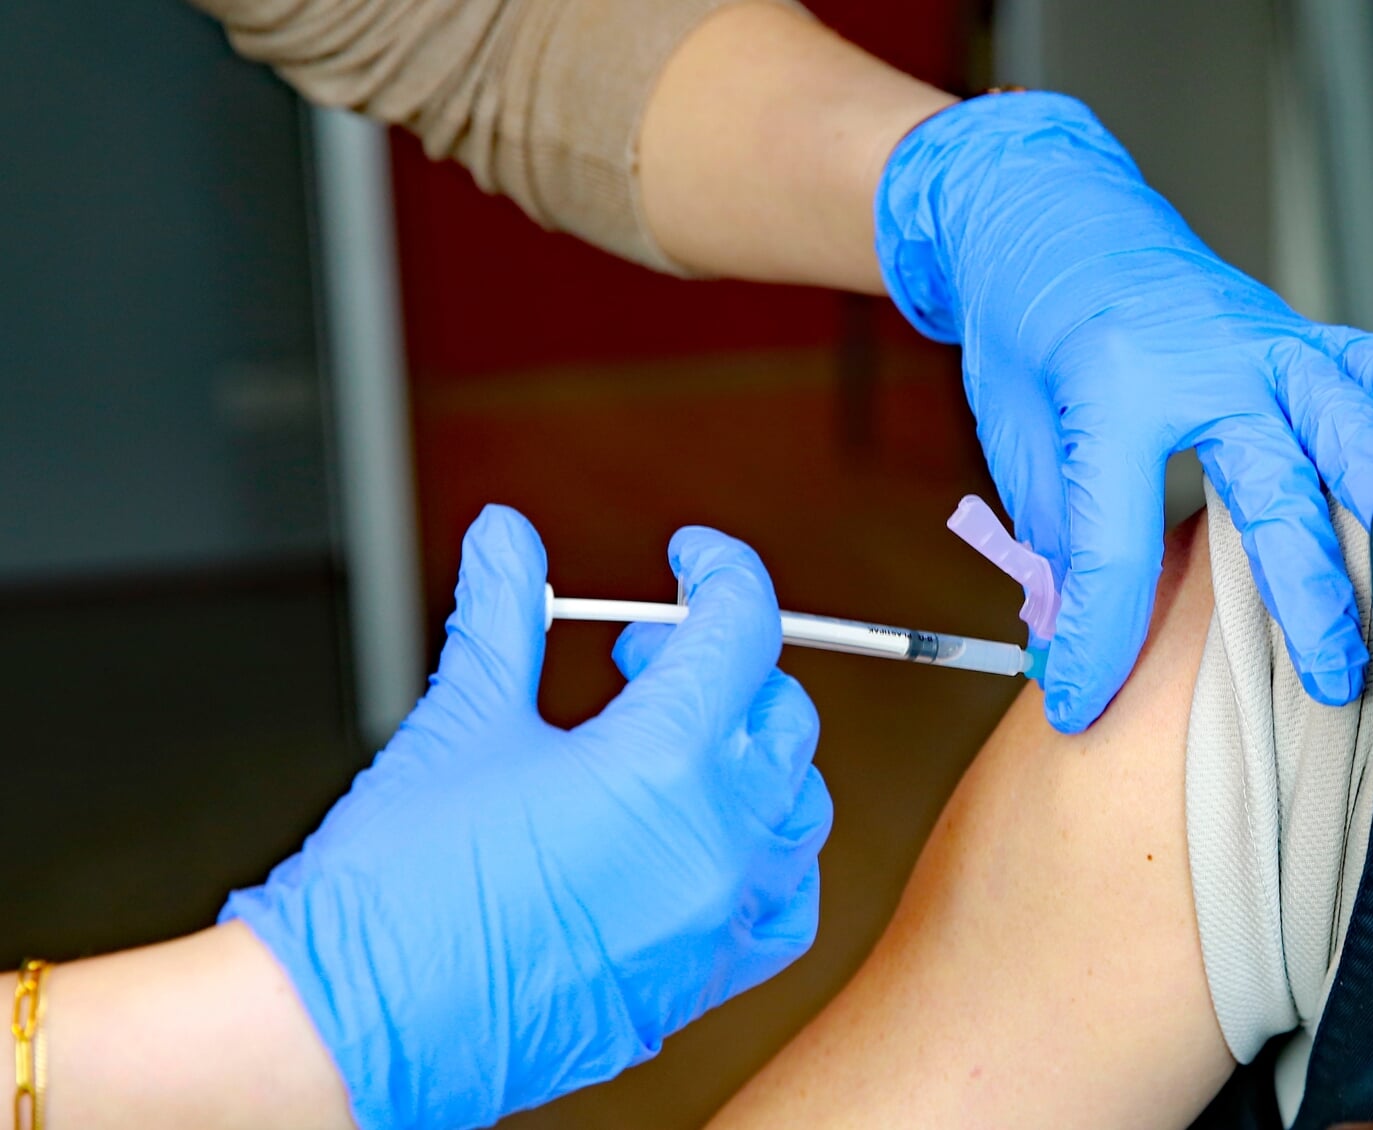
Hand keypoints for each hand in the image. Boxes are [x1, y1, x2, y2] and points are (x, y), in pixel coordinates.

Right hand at [222, 506, 830, 1129]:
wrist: (355, 1029)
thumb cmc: (397, 887)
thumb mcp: (462, 721)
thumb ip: (504, 613)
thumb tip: (506, 535)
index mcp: (664, 764)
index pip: (743, 630)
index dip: (722, 572)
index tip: (691, 556)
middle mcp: (716, 842)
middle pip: (778, 712)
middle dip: (719, 663)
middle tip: (638, 657)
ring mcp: (718, 919)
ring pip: (796, 806)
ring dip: (749, 754)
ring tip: (668, 741)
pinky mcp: (702, 979)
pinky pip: (784, 903)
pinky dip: (765, 853)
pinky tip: (706, 830)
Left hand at [875, 92, 1372, 730]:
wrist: (1049, 206)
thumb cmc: (1025, 320)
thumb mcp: (1013, 431)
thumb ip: (1054, 536)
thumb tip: (1072, 639)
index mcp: (1114, 390)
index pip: (1113, 547)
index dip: (1099, 638)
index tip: (1082, 704)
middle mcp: (1209, 361)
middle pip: (1276, 495)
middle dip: (1307, 598)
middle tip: (1331, 679)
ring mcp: (1268, 340)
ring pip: (1355, 431)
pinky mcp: (1301, 330)